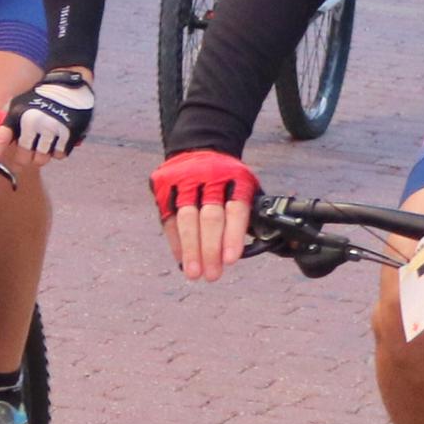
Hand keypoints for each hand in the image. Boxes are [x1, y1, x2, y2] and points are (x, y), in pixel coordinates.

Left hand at [1, 70, 94, 170]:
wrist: (68, 88)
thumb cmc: (37, 100)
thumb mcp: (15, 107)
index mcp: (16, 116)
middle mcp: (32, 123)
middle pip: (22, 159)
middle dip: (25, 156)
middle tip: (30, 145)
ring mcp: (51, 129)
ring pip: (40, 160)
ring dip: (42, 154)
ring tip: (46, 138)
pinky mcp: (68, 134)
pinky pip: (59, 156)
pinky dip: (58, 150)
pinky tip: (58, 136)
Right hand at [150, 150, 256, 282]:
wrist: (199, 148)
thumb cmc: (227, 180)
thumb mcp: (245, 186)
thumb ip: (249, 213)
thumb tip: (259, 246)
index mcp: (235, 179)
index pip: (235, 209)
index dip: (233, 235)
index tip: (230, 260)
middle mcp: (210, 178)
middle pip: (210, 216)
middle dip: (210, 249)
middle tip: (212, 275)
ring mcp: (184, 180)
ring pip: (187, 219)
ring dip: (191, 249)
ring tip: (194, 272)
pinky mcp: (165, 186)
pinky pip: (169, 218)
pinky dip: (175, 241)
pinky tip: (181, 258)